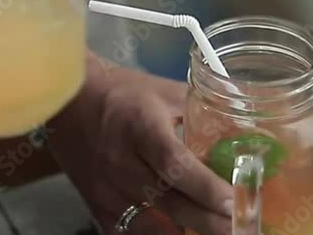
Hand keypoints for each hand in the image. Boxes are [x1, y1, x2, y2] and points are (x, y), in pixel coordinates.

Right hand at [47, 57, 232, 234]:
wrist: (67, 99)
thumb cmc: (120, 92)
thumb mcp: (163, 91)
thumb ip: (201, 111)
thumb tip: (245, 131)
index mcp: (140, 127)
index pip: (174, 164)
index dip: (206, 188)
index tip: (236, 203)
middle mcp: (121, 161)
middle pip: (171, 202)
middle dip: (211, 222)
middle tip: (243, 231)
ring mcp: (106, 188)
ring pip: (152, 227)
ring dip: (187, 234)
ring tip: (217, 234)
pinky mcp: (96, 203)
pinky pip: (127, 233)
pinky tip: (180, 234)